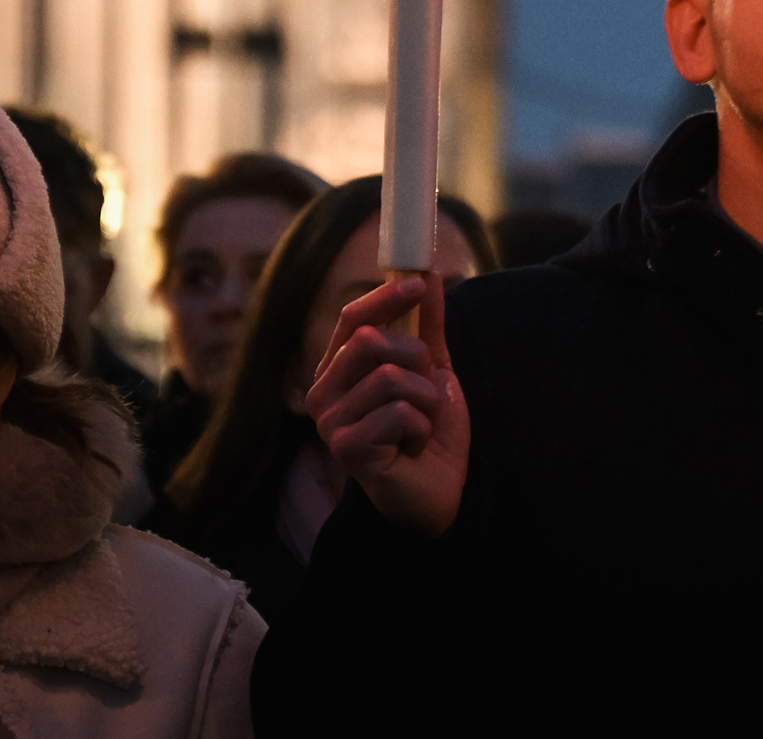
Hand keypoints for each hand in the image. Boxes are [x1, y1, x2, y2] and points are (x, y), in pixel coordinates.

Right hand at [305, 272, 469, 535]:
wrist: (439, 492)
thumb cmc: (427, 431)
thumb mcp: (432, 371)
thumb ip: (426, 325)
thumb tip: (427, 270)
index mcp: (339, 370)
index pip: (354, 319)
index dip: (385, 296)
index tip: (419, 282)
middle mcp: (323, 394)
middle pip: (371, 341)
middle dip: (416, 359)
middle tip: (426, 388)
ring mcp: (330, 423)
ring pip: (391, 378)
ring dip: (425, 400)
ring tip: (420, 425)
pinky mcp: (347, 449)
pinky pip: (399, 412)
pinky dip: (421, 427)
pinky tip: (413, 447)